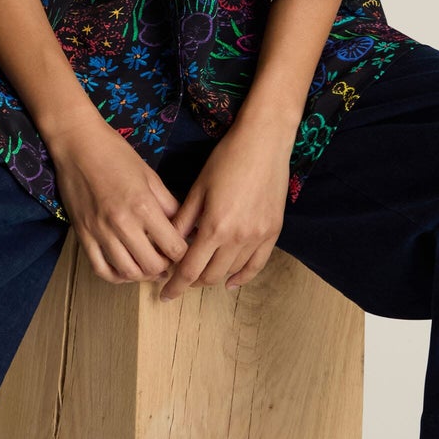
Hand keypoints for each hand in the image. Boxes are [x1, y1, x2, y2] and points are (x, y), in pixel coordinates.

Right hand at [47, 114, 192, 285]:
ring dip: (143, 274)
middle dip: (166, 267)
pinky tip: (126, 269)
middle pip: (153, 266)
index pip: (174, 248)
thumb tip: (186, 228)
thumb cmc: (116, 155)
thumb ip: (169, 205)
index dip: (183, 253)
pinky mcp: (83, 236)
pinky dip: (117, 276)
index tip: (183, 249)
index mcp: (143, 206)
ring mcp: (100, 232)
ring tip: (149, 264)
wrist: (78, 145)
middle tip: (168, 258)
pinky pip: (101, 270)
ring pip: (128, 272)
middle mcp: (122, 224)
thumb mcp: (150, 176)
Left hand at [156, 106, 292, 298]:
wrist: (264, 143)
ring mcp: (258, 237)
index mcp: (215, 227)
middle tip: (180, 278)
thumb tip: (169, 246)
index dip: (175, 285)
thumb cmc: (226, 160)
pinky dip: (242, 276)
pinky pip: (257, 265)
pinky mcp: (273, 232)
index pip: (190, 269)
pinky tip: (230, 281)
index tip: (165, 295)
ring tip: (201, 273)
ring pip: (232, 272)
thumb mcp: (198, 189)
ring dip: (214, 277)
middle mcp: (238, 238)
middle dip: (192, 282)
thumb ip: (183, 221)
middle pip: (210, 276)